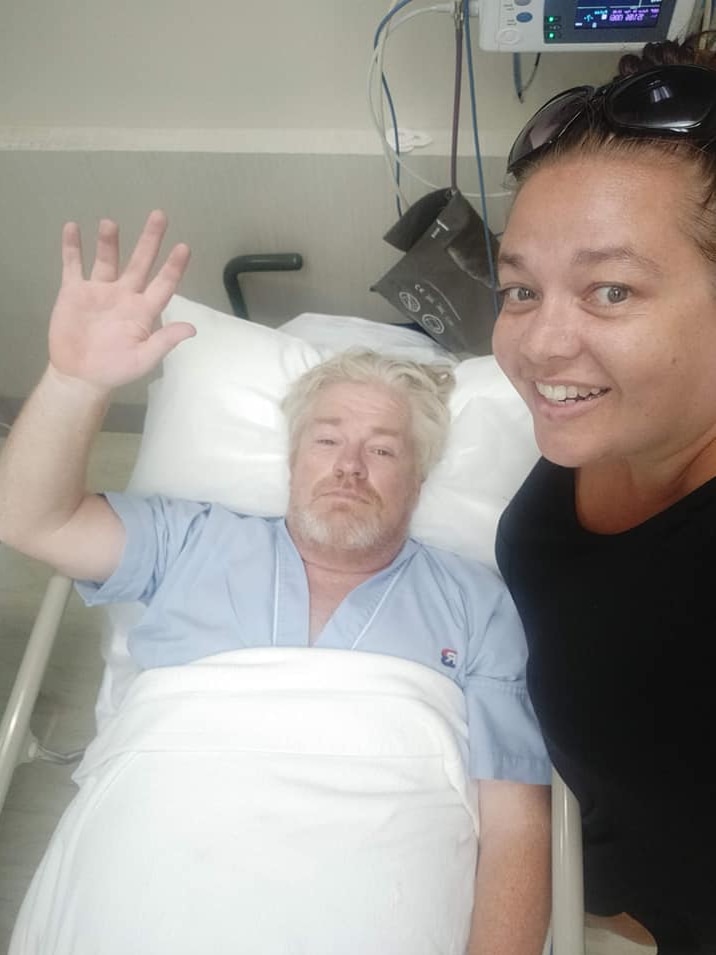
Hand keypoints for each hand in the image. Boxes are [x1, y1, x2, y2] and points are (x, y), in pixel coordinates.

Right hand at [48, 210, 193, 390]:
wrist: (80, 376)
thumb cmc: (115, 369)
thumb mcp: (144, 359)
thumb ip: (165, 341)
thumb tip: (192, 329)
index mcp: (143, 310)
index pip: (163, 284)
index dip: (174, 266)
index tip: (183, 247)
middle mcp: (124, 295)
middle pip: (140, 263)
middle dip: (150, 240)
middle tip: (159, 215)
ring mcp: (99, 291)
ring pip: (107, 260)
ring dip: (109, 242)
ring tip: (110, 224)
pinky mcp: (74, 292)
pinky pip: (73, 266)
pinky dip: (72, 248)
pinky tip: (72, 228)